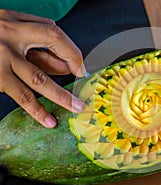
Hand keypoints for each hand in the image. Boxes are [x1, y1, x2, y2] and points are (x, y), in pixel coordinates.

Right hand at [0, 10, 85, 127]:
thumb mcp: (8, 26)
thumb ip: (34, 42)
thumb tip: (65, 66)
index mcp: (14, 23)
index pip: (53, 34)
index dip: (71, 50)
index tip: (81, 67)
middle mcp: (9, 39)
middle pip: (50, 54)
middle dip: (73, 70)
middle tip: (87, 87)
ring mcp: (0, 60)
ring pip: (37, 80)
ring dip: (59, 96)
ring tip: (75, 108)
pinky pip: (20, 95)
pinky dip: (36, 109)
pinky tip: (48, 120)